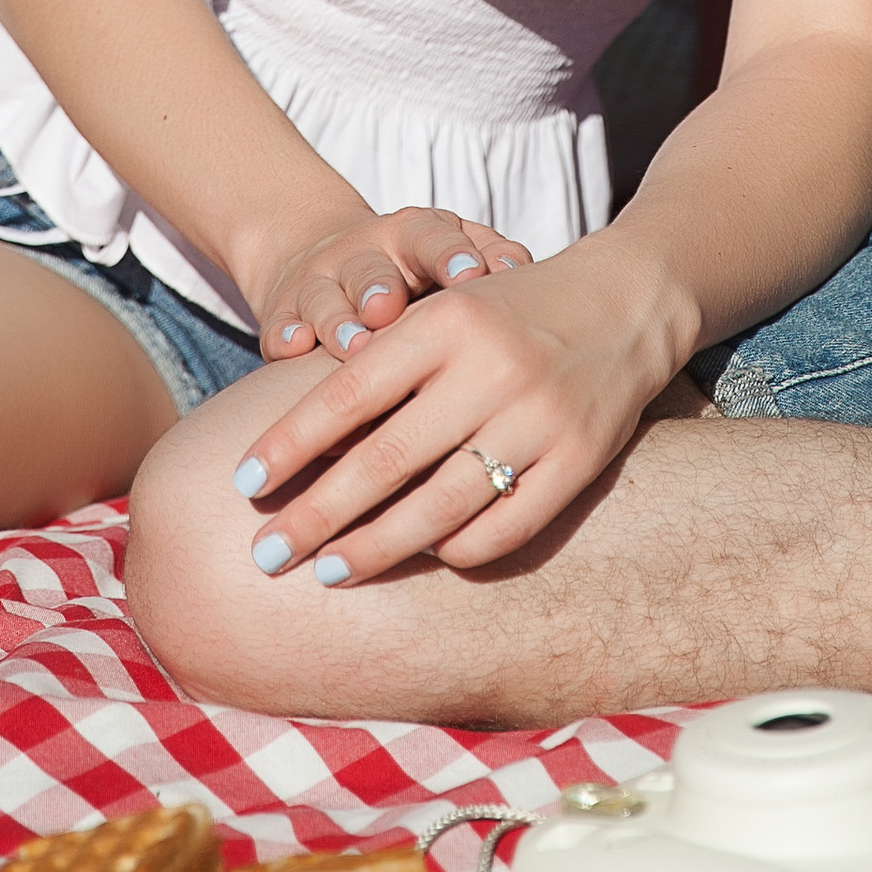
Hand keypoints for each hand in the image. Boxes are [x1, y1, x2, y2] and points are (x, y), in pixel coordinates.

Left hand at [231, 240, 691, 579]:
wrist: (628, 299)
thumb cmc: (512, 311)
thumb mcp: (447, 312)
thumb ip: (388, 364)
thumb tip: (299, 448)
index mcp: (447, 320)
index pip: (350, 390)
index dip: (290, 442)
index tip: (243, 485)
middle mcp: (491, 368)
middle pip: (385, 459)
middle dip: (316, 514)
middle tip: (265, 554)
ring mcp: (539, 418)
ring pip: (440, 505)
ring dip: (376, 548)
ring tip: (329, 572)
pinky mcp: (580, 460)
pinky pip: (505, 526)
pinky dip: (458, 549)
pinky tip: (424, 558)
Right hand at [250, 204, 532, 367]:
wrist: (323, 256)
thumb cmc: (415, 269)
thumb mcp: (449, 252)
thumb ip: (488, 256)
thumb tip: (527, 272)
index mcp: (413, 235)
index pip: (434, 237)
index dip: (452, 255)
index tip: (474, 277)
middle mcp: (364, 253)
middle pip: (373, 266)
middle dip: (381, 286)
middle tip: (391, 308)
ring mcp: (319, 282)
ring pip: (327, 299)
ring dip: (339, 320)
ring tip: (352, 344)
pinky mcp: (284, 314)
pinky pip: (281, 326)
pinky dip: (285, 335)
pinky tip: (291, 347)